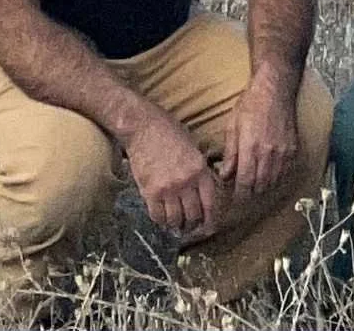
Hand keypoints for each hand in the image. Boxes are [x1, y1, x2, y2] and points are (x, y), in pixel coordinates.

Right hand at [126, 109, 217, 238]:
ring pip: (175, 219)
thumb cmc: (169, 132)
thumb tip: (205, 191)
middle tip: (189, 226)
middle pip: (193, 216)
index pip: (210, 204)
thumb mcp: (193, 148)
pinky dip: (161, 221)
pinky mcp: (149, 191)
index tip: (208, 227)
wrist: (143, 126)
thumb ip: (200, 170)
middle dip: (192, 225)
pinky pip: (158, 216)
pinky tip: (162, 217)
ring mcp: (167, 188)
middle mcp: (186, 181)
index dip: (210, 220)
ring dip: (176, 225)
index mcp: (200, 169)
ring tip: (175, 224)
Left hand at [217, 67, 298, 202]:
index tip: (235, 195)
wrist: (275, 88)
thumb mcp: (233, 126)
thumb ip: (230, 154)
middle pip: (260, 186)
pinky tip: (269, 173)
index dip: (239, 194)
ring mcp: (283, 152)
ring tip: (255, 183)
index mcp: (250, 148)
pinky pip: (286, 173)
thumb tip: (225, 175)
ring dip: (263, 186)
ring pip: (273, 182)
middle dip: (250, 192)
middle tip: (244, 190)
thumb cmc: (252, 103)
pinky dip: (277, 177)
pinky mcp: (293, 149)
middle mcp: (268, 153)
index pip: (245, 183)